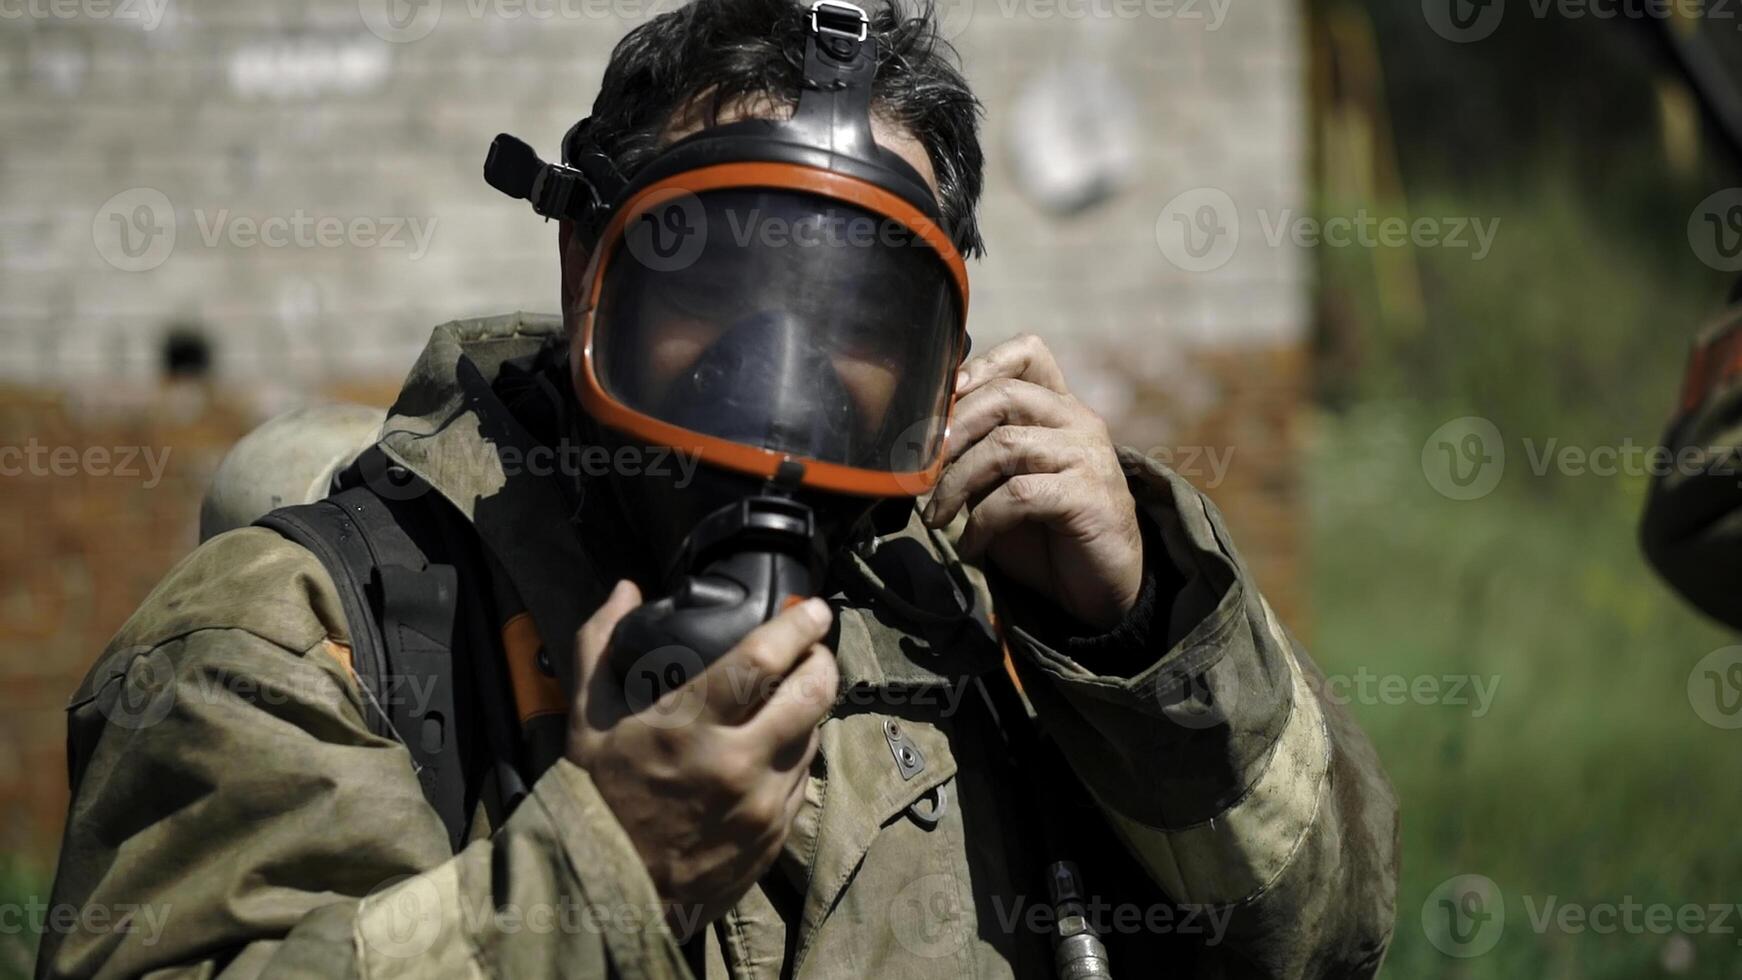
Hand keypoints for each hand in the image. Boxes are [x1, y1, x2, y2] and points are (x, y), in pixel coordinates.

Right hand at [566, 581, 838, 937]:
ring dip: (810, 709)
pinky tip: (778, 745)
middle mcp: (737, 766)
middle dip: (822, 660)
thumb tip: (625, 590)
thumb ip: (600, 645)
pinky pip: (801, 781)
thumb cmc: (596, 800)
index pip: (763, 660)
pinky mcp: (774, 838)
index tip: (813, 608)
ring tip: (796, 692)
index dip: (798, 626)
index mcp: (690, 728)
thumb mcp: (586, 720)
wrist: (607, 893)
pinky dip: (795, 755)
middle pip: (812, 695)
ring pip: (813, 737)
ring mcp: (763, 806)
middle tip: (816, 646)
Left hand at [923, 333, 1142, 630]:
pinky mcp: (1090, 496)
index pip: (1029, 353)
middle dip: (952, 431)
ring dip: (956, 483)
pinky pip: (1019, 494)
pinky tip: (971, 544)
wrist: (1101, 589)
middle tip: (922, 471)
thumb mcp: (1004, 485)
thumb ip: (979, 455)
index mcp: (1059, 409)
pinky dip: (982, 521)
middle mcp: (1078, 421)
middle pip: (1005, 395)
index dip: (982, 364)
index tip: (945, 397)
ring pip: (1005, 444)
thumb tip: (923, 443)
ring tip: (936, 516)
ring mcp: (1088, 456)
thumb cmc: (1047, 534)